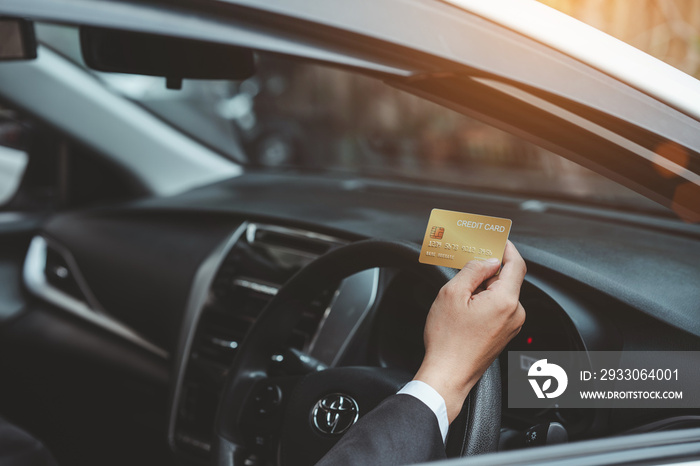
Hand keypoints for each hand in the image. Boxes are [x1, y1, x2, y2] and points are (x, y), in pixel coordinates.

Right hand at [414, 241, 526, 422]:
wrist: (448, 374)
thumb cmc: (447, 340)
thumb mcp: (452, 294)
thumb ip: (473, 270)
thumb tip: (487, 260)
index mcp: (505, 300)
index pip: (516, 264)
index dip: (506, 247)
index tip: (496, 239)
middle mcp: (514, 313)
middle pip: (508, 278)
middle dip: (490, 267)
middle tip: (469, 259)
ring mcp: (511, 325)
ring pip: (502, 293)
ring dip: (485, 285)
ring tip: (460, 287)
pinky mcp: (504, 333)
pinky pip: (499, 307)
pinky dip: (485, 298)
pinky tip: (466, 302)